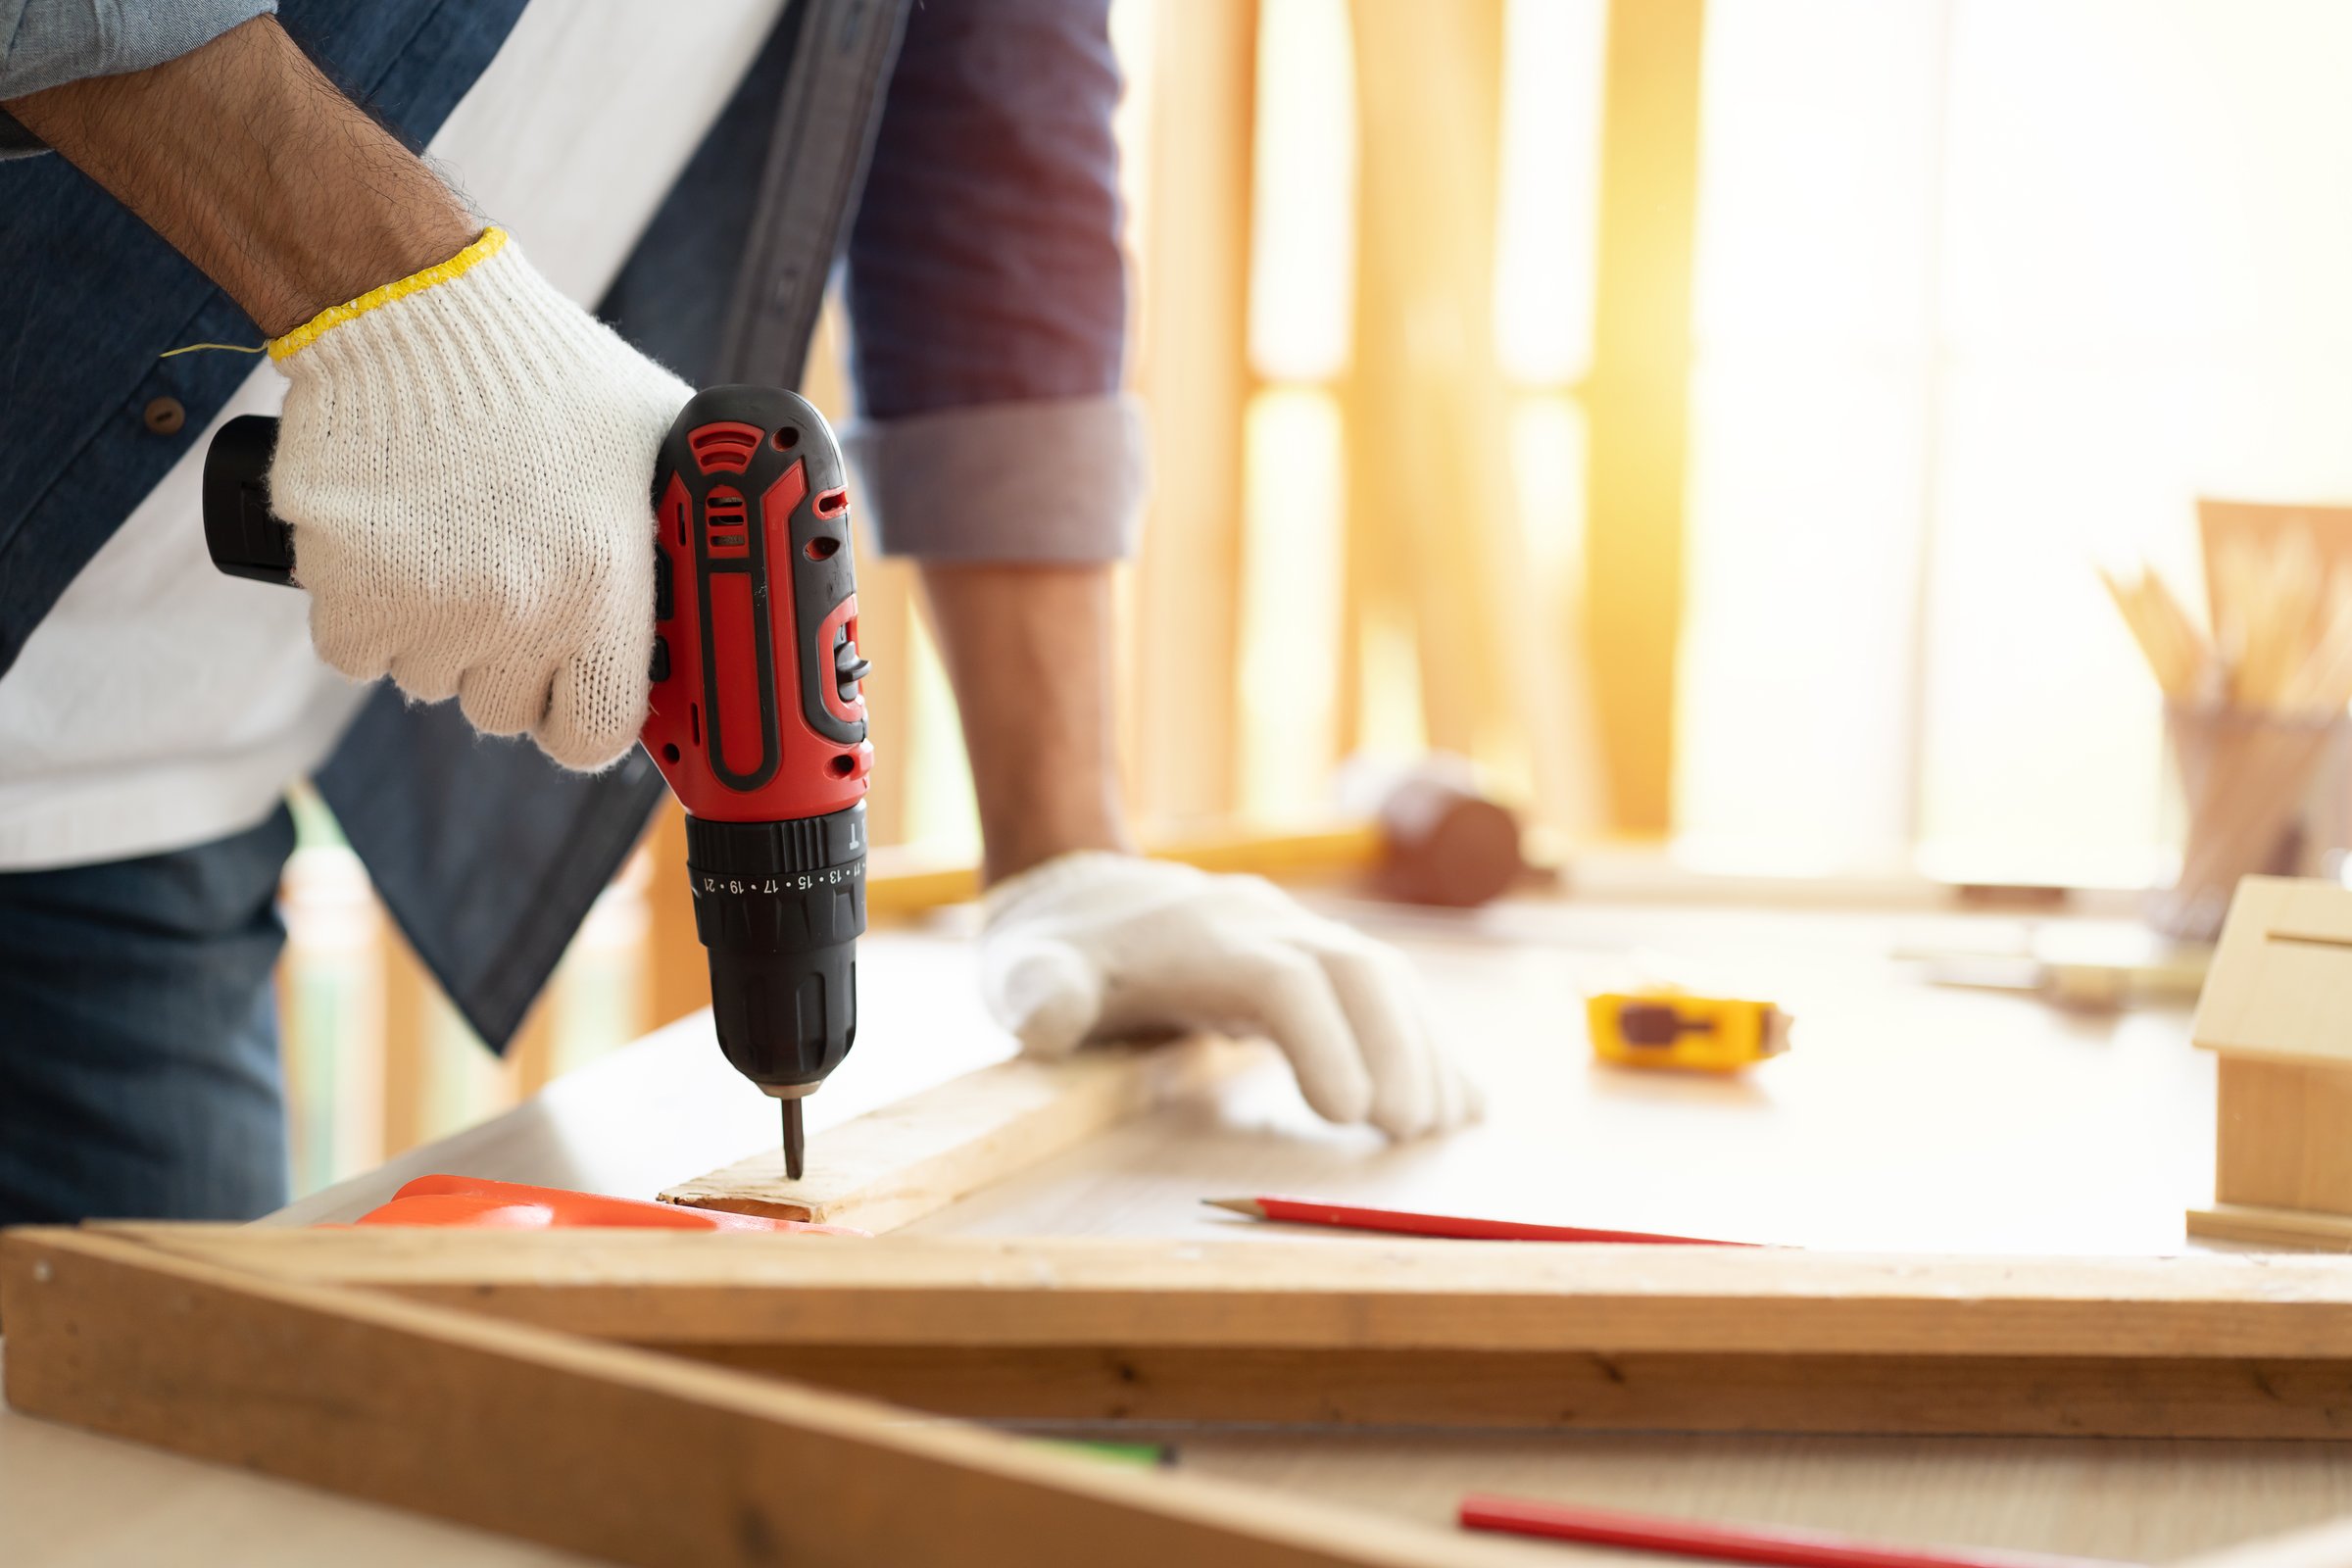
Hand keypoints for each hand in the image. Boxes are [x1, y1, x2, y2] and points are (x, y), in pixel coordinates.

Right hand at [269, 230, 689, 769]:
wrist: (420, 314)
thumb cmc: (547, 375)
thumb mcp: (658, 443)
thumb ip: (687, 523)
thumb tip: (722, 576)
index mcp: (605, 586)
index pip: (597, 732)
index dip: (584, 714)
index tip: (574, 689)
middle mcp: (520, 611)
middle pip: (505, 710)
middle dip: (506, 665)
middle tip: (504, 589)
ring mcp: (428, 608)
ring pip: (429, 681)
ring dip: (436, 635)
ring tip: (450, 547)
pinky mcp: (347, 592)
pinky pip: (357, 653)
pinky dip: (366, 614)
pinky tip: (392, 549)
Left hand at [981, 852, 1481, 1137]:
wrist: (1088, 891)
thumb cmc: (1059, 950)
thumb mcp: (1029, 971)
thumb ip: (1041, 994)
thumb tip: (1049, 1020)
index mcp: (1199, 936)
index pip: (1281, 977)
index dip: (1323, 1039)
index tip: (1347, 1115)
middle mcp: (1264, 925)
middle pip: (1355, 970)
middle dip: (1396, 1046)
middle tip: (1412, 1131)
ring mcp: (1298, 936)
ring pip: (1383, 977)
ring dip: (1423, 1047)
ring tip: (1445, 1125)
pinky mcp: (1316, 962)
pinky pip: (1388, 994)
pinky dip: (1428, 1044)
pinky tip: (1461, 1100)